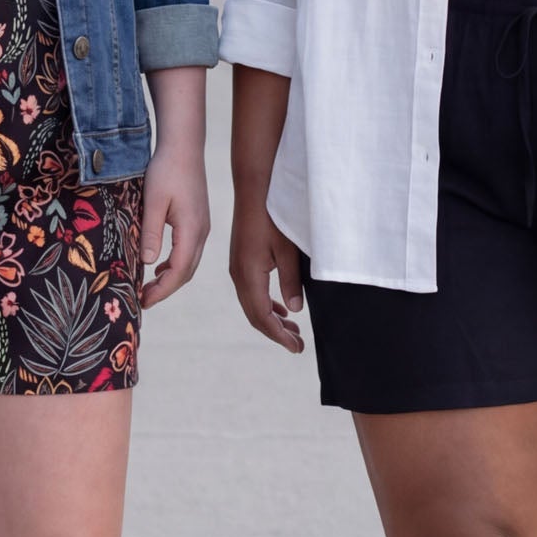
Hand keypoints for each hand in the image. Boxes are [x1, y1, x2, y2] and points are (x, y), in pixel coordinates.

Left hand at [140, 141, 209, 308]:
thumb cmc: (166, 169)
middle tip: (142, 300)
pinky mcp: (198, 221)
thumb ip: (151, 232)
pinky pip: (189, 251)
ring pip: (189, 263)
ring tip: (148, 287)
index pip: (179, 271)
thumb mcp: (153, 201)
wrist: (184, 146)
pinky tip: (159, 266)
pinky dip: (175, 265)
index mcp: (192, 230)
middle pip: (186, 272)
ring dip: (170, 278)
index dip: (162, 290)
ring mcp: (202, 227)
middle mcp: (201, 232)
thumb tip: (148, 264)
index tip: (143, 301)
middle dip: (166, 289)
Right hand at [229, 194, 304, 351]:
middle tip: (298, 344)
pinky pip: (251, 291)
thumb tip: (293, 311)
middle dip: (276, 332)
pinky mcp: (241, 260)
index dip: (280, 335)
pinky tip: (280, 307)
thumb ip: (291, 282)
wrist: (254, 189)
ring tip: (292, 329)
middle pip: (255, 315)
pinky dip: (265, 304)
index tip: (297, 347)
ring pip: (252, 304)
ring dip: (271, 319)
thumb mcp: (288, 250)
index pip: (262, 317)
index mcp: (249, 275)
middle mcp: (238, 275)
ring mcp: (237, 267)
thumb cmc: (273, 216)